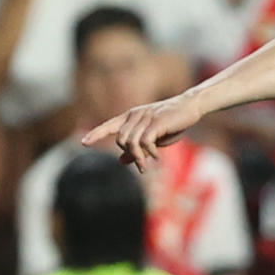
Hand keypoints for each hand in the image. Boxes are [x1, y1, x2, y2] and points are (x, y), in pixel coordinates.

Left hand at [82, 93, 204, 169]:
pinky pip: (145, 141)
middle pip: (121, 139)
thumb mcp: (154, 137)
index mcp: (131, 116)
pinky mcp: (156, 122)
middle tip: (142, 167)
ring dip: (139, 158)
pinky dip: (149, 153)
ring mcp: (145, 117)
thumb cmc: (172, 122)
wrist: (190, 107)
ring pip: (131, 142)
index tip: (84, 142)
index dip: (96, 134)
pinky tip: (157, 158)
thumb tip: (121, 160)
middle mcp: (134, 115)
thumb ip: (137, 147)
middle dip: (130, 156)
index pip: (109, 125)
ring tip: (147, 167)